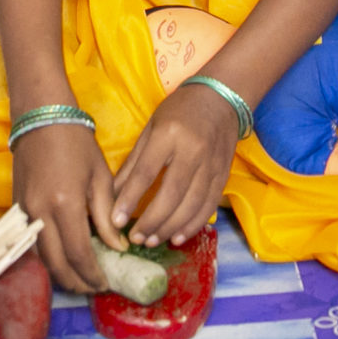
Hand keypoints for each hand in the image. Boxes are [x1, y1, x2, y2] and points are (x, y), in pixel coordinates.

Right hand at [12, 121, 121, 292]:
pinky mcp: (15, 210)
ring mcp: (23, 213)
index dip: (93, 274)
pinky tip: (62, 260)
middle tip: (94, 288)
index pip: (79, 253)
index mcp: (64, 203)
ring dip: (60, 274)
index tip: (106, 282)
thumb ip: (107, 216)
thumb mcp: (100, 176)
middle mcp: (40, 213)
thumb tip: (117, 247)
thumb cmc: (76, 143)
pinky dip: (47, 259)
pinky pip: (30, 245)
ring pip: (40, 259)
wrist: (41, 118)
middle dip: (76, 282)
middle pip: (56, 264)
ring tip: (80, 279)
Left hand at [111, 82, 238, 246]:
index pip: (146, 172)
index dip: (130, 199)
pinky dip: (193, 225)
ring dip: (170, 228)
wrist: (223, 97)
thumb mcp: (152, 127)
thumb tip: (114, 193)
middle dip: (151, 222)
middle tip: (134, 239)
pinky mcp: (223, 175)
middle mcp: (192, 151)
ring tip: (152, 241)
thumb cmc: (181, 109)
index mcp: (169, 134)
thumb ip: (134, 161)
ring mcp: (211, 165)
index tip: (115, 221)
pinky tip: (178, 237)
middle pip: (171, 195)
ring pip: (191, 205)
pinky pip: (208, 206)